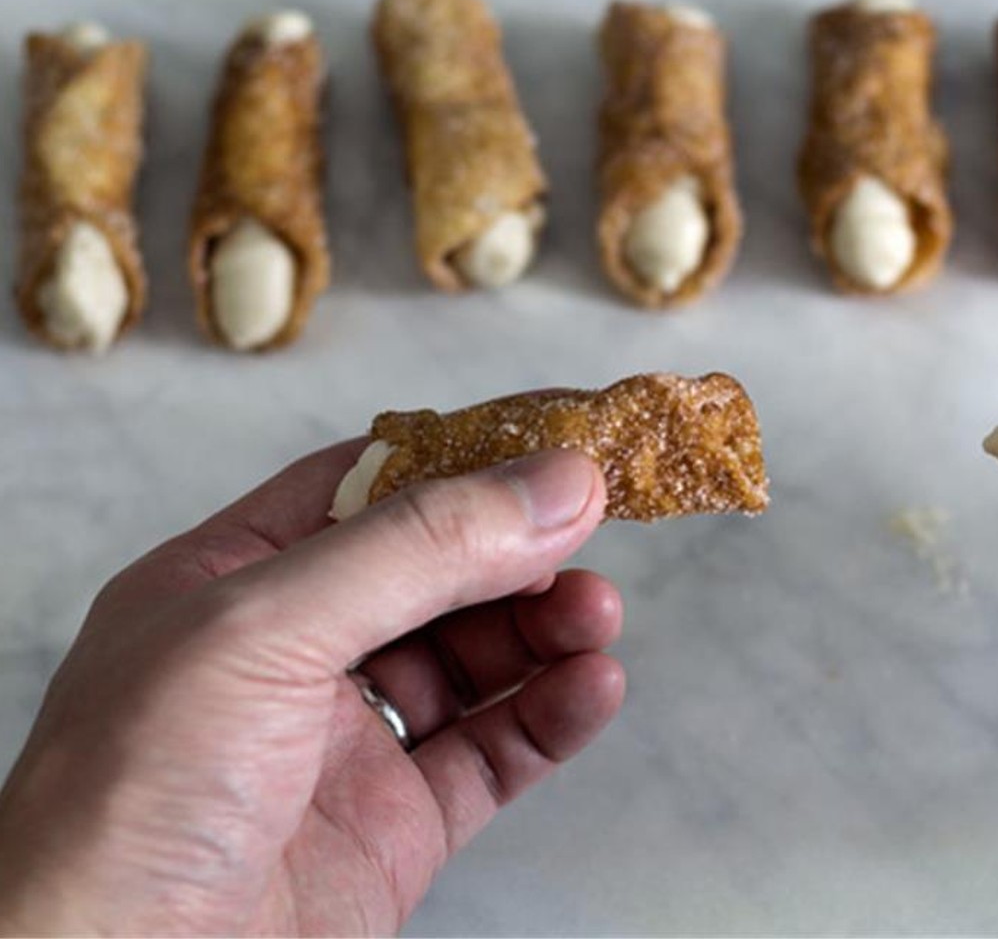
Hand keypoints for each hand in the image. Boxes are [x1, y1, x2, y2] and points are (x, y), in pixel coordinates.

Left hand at [0, 445, 624, 935]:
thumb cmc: (126, 808)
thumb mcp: (264, 631)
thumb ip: (416, 550)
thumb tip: (552, 483)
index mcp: (231, 584)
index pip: (365, 487)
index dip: (463, 457)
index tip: (554, 442)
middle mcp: (292, 657)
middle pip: (435, 573)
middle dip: (516, 549)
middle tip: (593, 528)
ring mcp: (345, 745)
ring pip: (475, 659)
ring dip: (546, 627)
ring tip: (597, 615)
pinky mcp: (395, 829)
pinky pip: (493, 753)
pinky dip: (551, 715)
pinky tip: (590, 687)